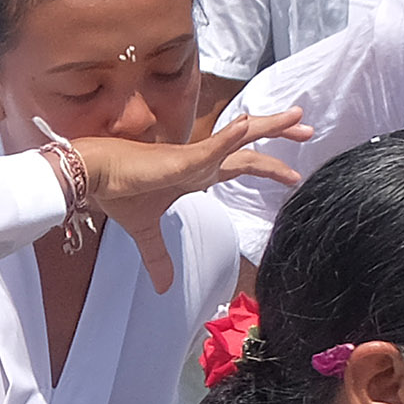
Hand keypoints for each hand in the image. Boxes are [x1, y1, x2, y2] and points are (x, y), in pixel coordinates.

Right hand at [54, 105, 307, 293]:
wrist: (95, 176)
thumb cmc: (118, 191)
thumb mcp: (144, 230)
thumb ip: (158, 256)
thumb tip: (161, 287)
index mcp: (195, 172)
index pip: (240, 164)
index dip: (266, 166)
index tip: (291, 173)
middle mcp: (200, 160)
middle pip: (249, 144)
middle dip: (279, 133)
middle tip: (307, 127)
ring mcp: (193, 156)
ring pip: (240, 137)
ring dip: (269, 125)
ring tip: (297, 116)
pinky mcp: (181, 159)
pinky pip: (212, 147)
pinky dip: (231, 138)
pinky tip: (247, 125)